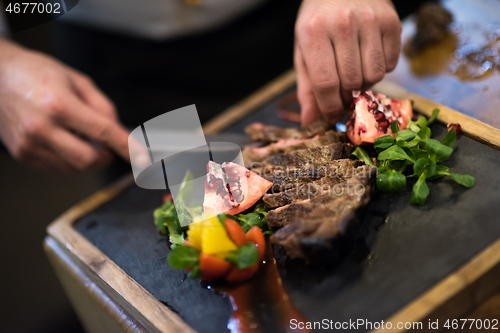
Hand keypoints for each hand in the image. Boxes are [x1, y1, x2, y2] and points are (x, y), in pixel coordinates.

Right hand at [0, 40, 129, 171]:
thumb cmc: (37, 73)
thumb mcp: (78, 80)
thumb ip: (103, 107)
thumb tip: (119, 132)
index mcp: (59, 104)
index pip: (102, 132)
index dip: (126, 146)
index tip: (142, 157)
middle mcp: (41, 127)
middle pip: (88, 160)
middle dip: (105, 156)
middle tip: (106, 144)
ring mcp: (29, 144)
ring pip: (74, 168)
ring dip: (87, 157)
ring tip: (77, 134)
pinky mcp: (23, 154)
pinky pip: (58, 168)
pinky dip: (69, 159)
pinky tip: (63, 139)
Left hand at [294, 0, 401, 124]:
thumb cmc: (318, 21)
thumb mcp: (303, 51)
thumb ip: (307, 88)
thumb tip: (311, 123)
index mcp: (314, 32)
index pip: (326, 84)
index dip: (329, 107)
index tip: (331, 114)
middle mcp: (343, 24)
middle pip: (351, 82)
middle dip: (346, 96)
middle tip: (342, 91)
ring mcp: (370, 20)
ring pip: (374, 76)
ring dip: (364, 84)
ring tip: (354, 72)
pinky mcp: (392, 21)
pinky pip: (391, 64)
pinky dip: (380, 69)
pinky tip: (368, 57)